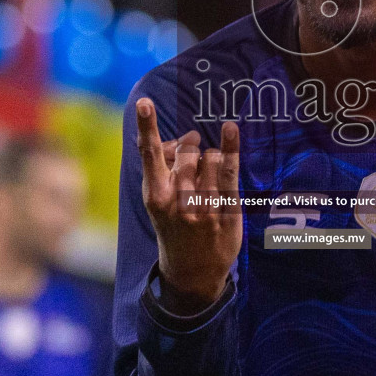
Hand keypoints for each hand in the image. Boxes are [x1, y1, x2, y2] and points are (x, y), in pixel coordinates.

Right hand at [136, 98, 241, 314]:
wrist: (191, 273)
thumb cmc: (172, 229)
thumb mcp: (157, 203)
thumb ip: (164, 170)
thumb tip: (180, 140)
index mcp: (156, 197)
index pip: (150, 155)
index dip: (147, 126)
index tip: (145, 102)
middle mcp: (179, 201)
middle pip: (187, 151)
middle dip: (190, 145)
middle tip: (191, 151)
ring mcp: (205, 208)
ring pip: (210, 158)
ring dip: (209, 158)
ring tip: (206, 174)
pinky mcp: (227, 213)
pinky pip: (230, 172)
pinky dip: (230, 148)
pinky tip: (230, 130)